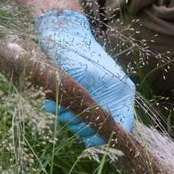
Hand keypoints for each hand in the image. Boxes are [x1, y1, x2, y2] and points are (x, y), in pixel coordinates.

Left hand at [34, 9, 134, 146]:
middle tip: (68, 118)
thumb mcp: (89, 76)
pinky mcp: (79, 96)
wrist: (63, 33)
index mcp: (122, 94)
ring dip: (68, 119)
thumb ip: (95, 101)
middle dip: (83, 128)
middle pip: (101, 127)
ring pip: (84, 122)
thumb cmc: (79, 52)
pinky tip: (49, 103)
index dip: (109, 135)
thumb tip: (96, 126)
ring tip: (53, 106)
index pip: (123, 124)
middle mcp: (111, 99)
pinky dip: (60, 111)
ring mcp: (95, 98)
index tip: (94, 140)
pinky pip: (71, 113)